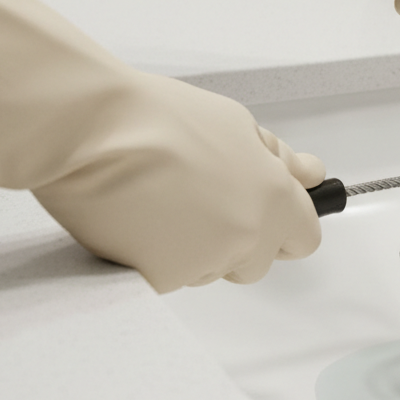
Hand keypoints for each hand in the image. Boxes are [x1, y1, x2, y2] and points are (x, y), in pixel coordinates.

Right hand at [0, 0, 323, 291]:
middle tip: (206, 197)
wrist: (89, 130)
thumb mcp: (235, 123)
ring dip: (199, 247)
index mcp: (273, 199)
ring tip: (164, 199)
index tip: (269, 209)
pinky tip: (141, 217)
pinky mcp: (158, 281)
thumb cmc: (157, 118)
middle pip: (259, 260)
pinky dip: (159, 256)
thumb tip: (310, 174)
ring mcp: (203, 264)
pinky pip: (172, 276)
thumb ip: (280, 158)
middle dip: (241, 236)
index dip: (287, 223)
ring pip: (213, 269)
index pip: (304, 237)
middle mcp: (246, 238)